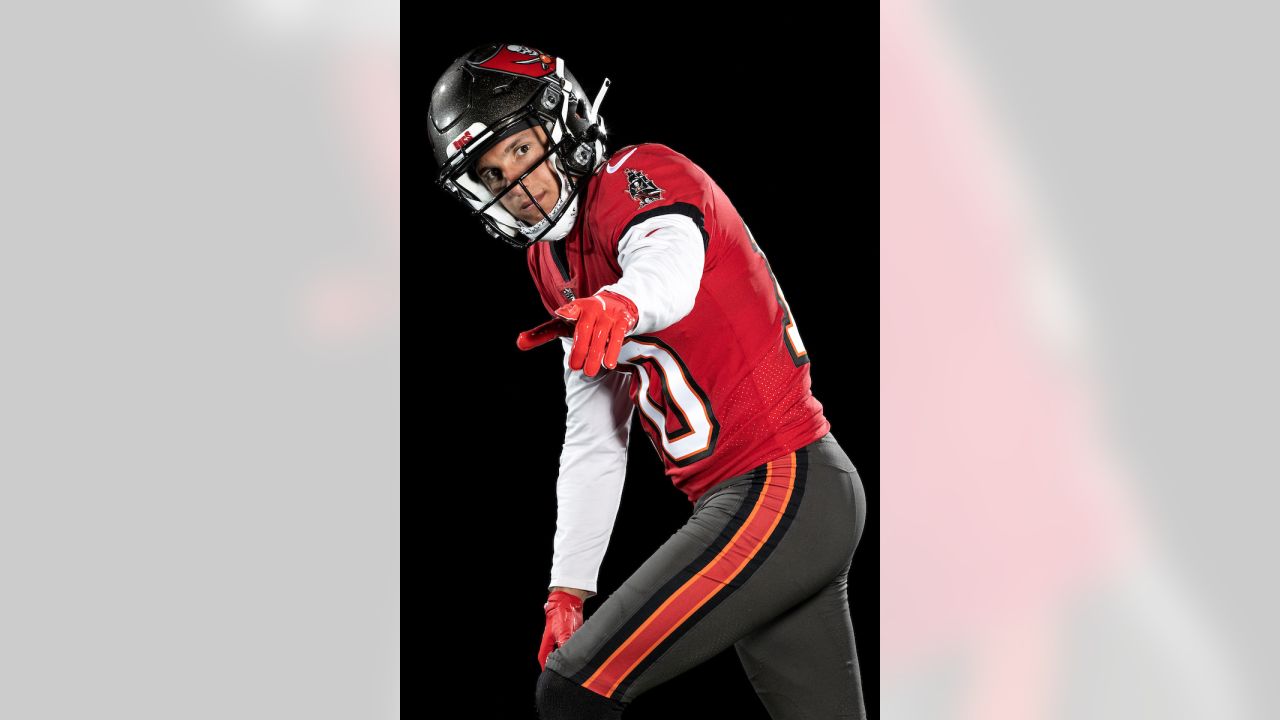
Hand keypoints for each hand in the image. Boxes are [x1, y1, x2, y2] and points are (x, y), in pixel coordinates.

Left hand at [517, 290, 637, 376]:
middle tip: (576, 368)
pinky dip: (612, 350)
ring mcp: (608, 315)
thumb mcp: (564, 324)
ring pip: (601, 335)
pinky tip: (609, 364)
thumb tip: (519, 343)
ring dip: (596, 354)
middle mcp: (593, 309)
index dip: (568, 311)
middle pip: (585, 329)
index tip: (562, 314)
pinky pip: (617, 337)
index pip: (571, 309)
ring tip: (590, 371)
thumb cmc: (584, 318)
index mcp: (577, 308)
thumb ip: (543, 334)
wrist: (616, 303)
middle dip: (581, 349)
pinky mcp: (622, 321)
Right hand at [538, 590, 584, 669]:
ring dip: (567, 655)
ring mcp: (560, 635)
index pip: (543, 657)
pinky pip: (570, 643)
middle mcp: (552, 639)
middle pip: (553, 654)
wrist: (569, 600)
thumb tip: (565, 656)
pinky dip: (574, 647)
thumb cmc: (562, 615)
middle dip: (557, 662)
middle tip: (563, 671)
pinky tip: (580, 651)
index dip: (545, 666)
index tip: (549, 674)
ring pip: (562, 649)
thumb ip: (563, 644)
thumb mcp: (563, 632)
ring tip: (573, 663)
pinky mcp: (568, 631)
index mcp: (547, 640)